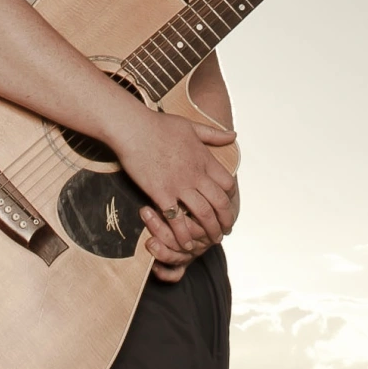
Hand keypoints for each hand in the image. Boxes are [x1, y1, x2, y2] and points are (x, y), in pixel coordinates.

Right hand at [112, 111, 238, 282]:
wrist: (133, 128)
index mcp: (205, 159)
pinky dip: (183, 234)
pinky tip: (185, 244)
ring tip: (210, 241)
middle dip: (225, 220)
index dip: (230, 198)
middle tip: (226, 230)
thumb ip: (214, 134)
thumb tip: (234, 135)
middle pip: (220, 203)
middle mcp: (196, 174)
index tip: (228, 206)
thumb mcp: (192, 126)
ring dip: (209, 231)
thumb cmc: (159, 125)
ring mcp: (180, 185)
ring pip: (203, 214)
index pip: (228, 183)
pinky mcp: (161, 194)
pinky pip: (177, 219)